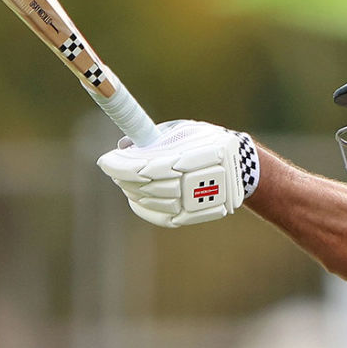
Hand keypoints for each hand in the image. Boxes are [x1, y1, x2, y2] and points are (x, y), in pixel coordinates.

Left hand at [97, 120, 259, 227]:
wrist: (241, 169)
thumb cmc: (208, 142)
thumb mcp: (183, 130)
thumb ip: (153, 136)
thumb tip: (123, 145)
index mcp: (188, 158)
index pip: (144, 166)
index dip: (120, 165)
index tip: (106, 159)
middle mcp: (189, 183)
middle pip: (142, 185)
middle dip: (122, 175)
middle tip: (112, 166)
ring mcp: (190, 203)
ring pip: (148, 200)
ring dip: (130, 189)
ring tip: (123, 178)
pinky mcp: (190, 216)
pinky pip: (158, 216)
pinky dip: (141, 206)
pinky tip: (133, 196)